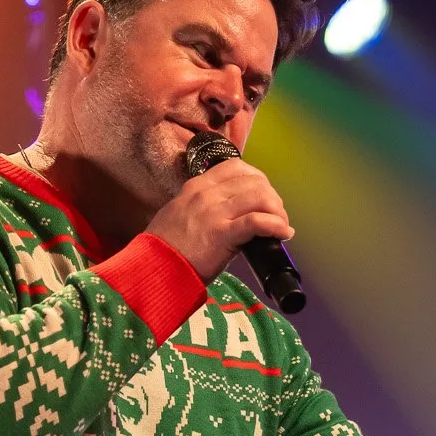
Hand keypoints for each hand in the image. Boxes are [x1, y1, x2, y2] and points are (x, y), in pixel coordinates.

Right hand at [146, 159, 292, 282]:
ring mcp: (214, 212)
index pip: (237, 167)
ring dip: (277, 211)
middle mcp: (206, 194)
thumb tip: (229, 213)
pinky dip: (276, 226)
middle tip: (276, 216)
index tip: (264, 197)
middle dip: (272, 197)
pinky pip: (257, 222)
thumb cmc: (166, 248)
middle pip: (254, 181)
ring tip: (281, 227)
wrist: (152, 268)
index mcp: (197, 187)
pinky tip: (282, 233)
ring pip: (260, 197)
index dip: (258, 180)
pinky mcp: (222, 234)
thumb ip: (202, 207)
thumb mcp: (180, 214)